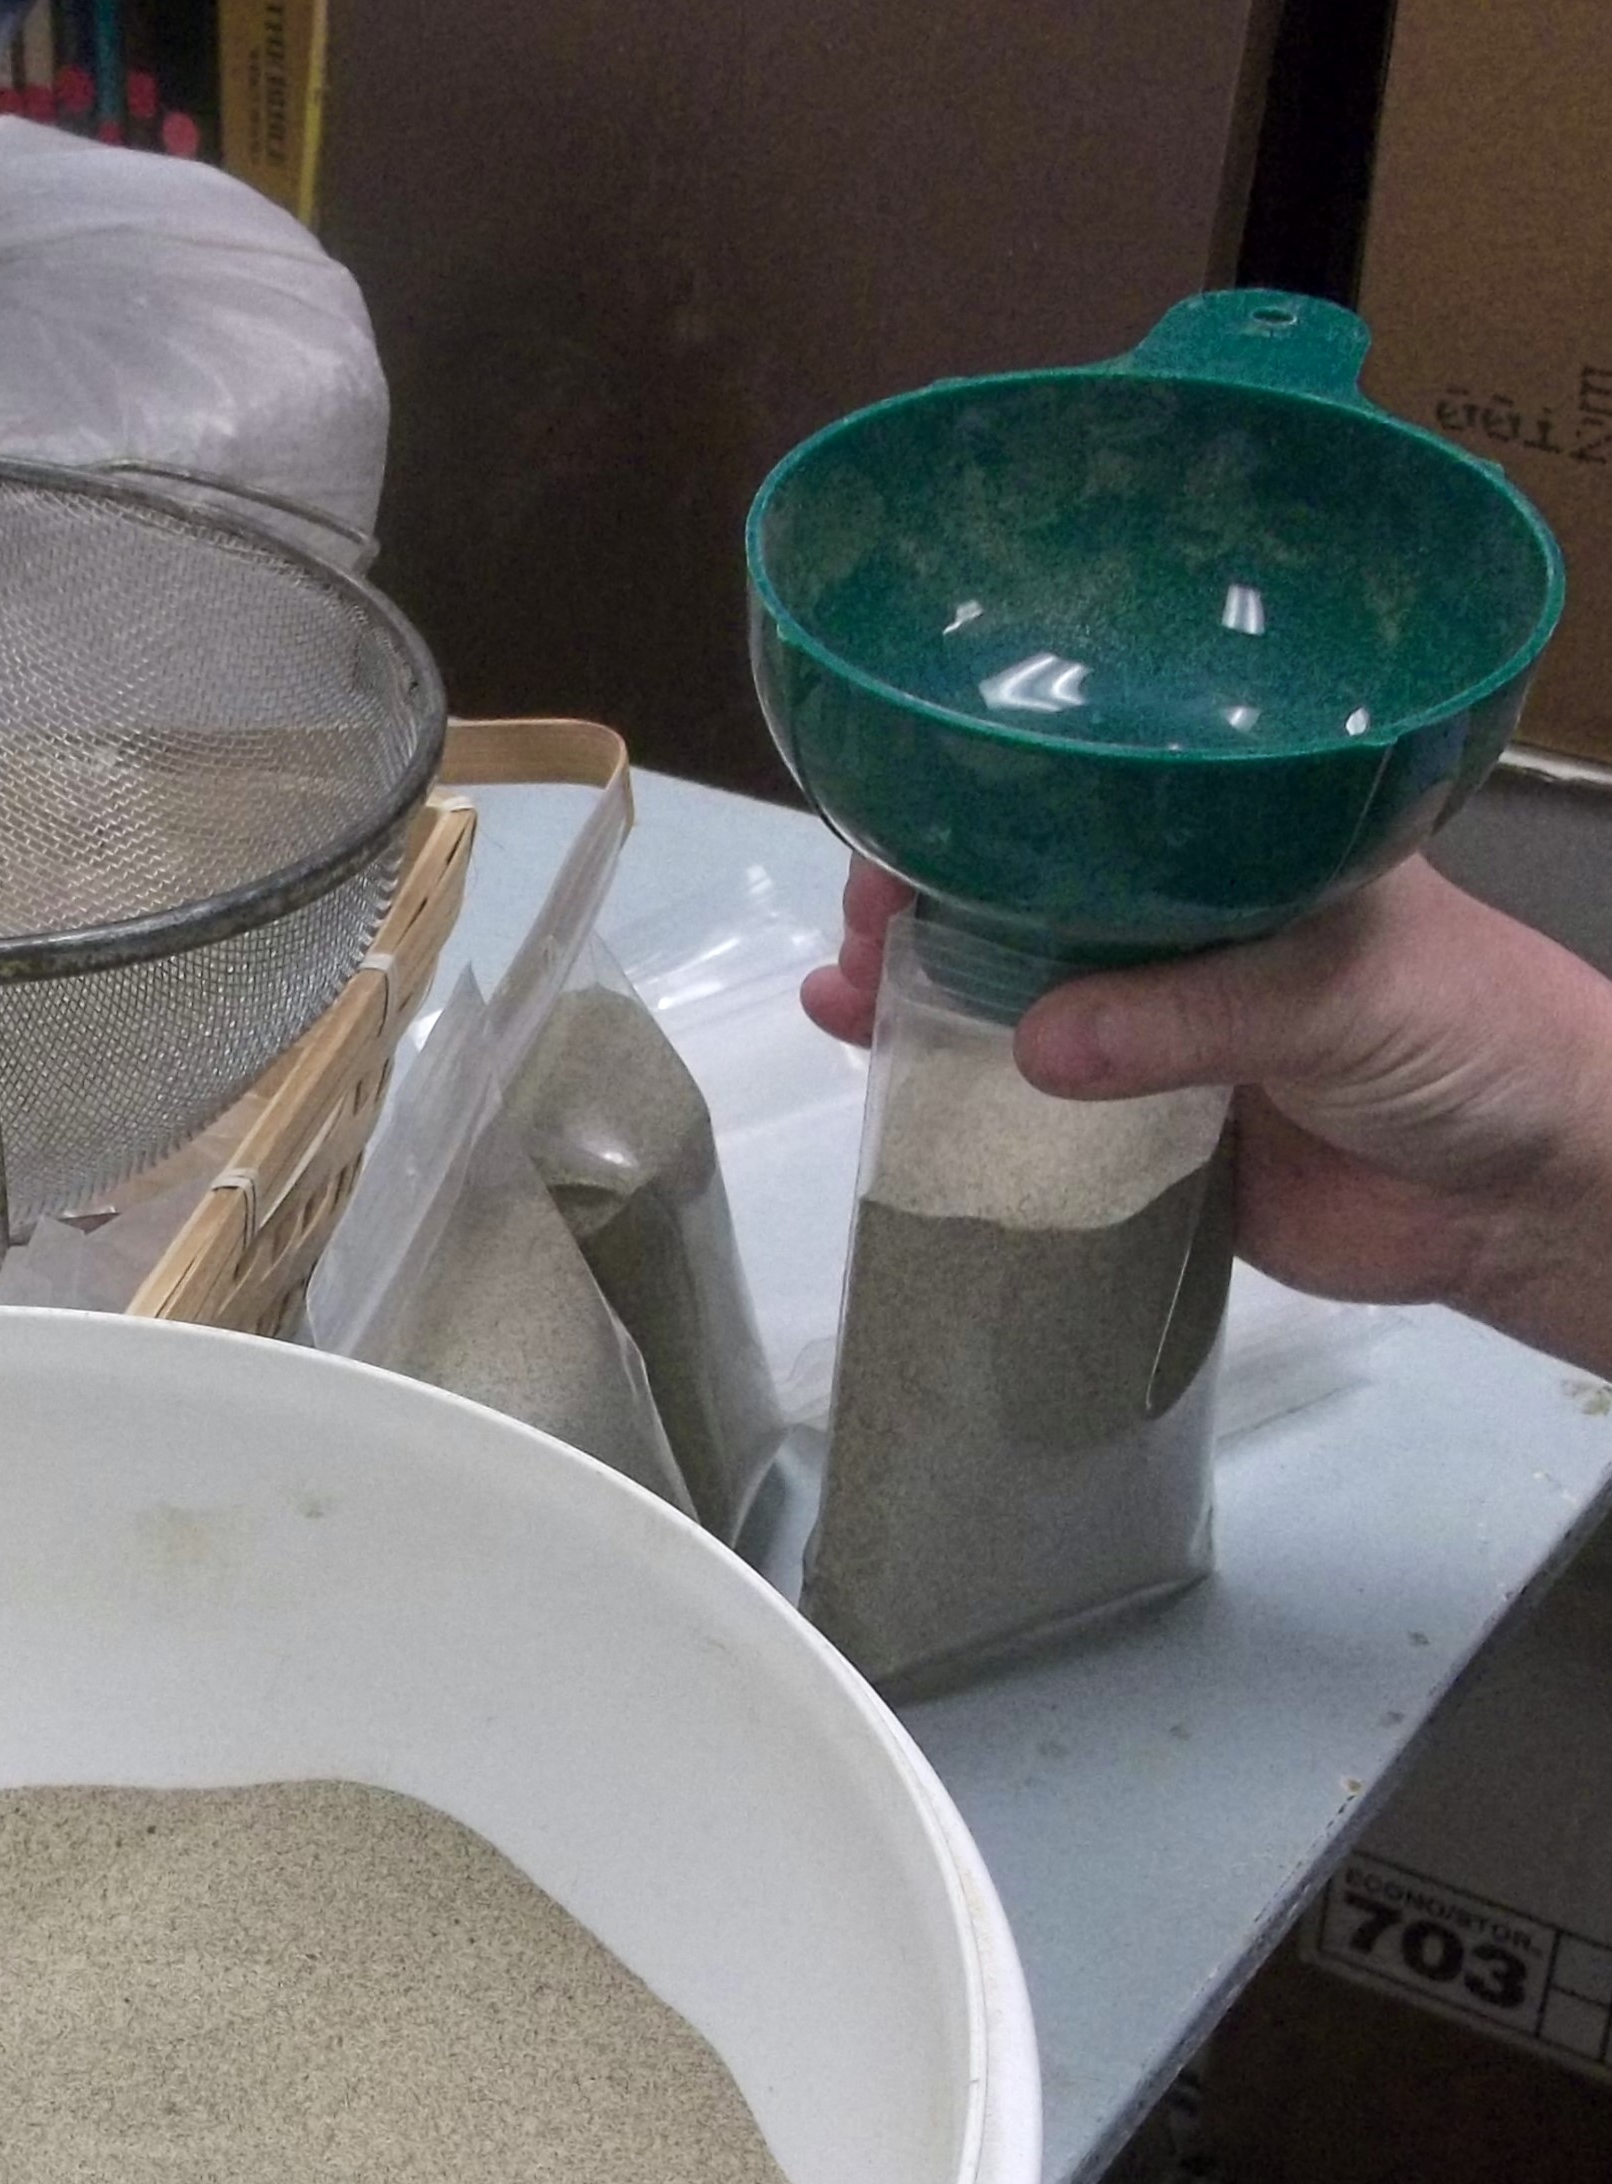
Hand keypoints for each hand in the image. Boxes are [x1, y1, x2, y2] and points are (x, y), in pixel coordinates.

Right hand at [799, 855, 1611, 1374]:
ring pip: (1015, 1000)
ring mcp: (1157, 1033)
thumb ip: (1193, 1018)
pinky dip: (953, 1092)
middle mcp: (1188, 931)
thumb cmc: (1473, 1042)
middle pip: (1032, 898)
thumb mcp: (1343, 995)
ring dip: (921, 991)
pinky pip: (1030, 1113)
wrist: (1522, 1200)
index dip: (1002, 803)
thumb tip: (1036, 1044)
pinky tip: (878, 1068)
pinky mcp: (1140, 1137)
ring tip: (843, 990)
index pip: (1103, 801)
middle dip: (932, 897)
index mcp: (1246, 849)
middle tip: (861, 920)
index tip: (917, 815)